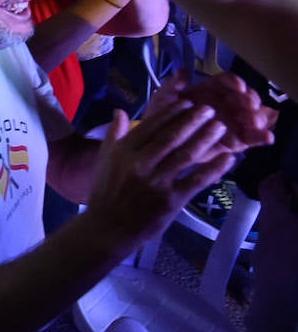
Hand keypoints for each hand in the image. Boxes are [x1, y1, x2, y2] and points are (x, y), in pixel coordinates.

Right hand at [85, 100, 234, 244]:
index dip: (171, 112)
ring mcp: (157, 182)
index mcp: (123, 152)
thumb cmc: (106, 193)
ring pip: (186, 155)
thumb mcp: (104, 160)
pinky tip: (227, 158)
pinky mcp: (171, 201)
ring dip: (206, 139)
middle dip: (193, 121)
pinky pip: (196, 181)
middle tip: (210, 110)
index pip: (150, 126)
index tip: (187, 102)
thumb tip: (119, 111)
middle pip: (171, 137)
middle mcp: (140, 164)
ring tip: (220, 127)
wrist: (108, 229)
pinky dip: (213, 169)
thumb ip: (113, 135)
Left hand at [142, 71, 276, 152]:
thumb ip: (173, 85)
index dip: (235, 82)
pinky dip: (261, 136)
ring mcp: (232, 121)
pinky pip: (251, 137)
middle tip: (249, 106)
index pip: (227, 82)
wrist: (158, 140)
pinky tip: (267, 137)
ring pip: (251, 116)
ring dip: (257, 117)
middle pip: (244, 97)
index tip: (238, 87)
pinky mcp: (236, 140)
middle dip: (250, 100)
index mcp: (211, 89)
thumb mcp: (164, 98)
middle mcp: (225, 103)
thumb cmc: (163, 115)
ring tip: (254, 122)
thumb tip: (183, 72)